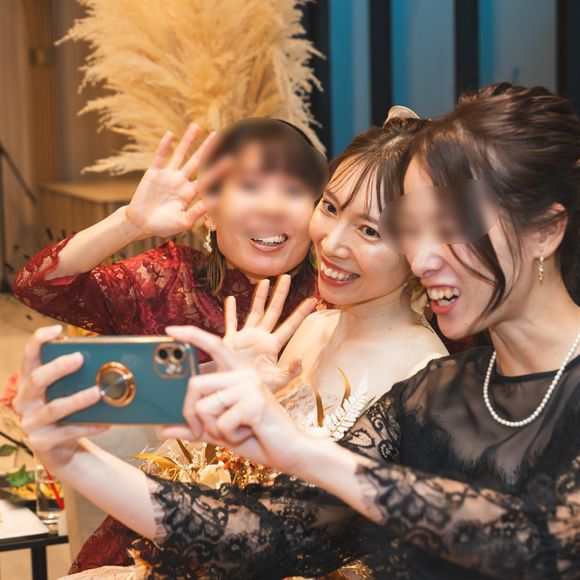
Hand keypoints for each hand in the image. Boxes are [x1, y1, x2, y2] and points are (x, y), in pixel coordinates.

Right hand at [13, 326, 107, 471]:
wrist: (61, 450)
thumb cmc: (67, 413)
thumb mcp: (65, 391)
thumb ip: (75, 375)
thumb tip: (104, 355)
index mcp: (29, 384)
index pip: (29, 357)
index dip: (39, 341)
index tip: (57, 329)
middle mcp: (24, 402)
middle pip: (37, 379)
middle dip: (58, 367)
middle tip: (79, 358)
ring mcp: (31, 423)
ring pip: (54, 408)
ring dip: (77, 399)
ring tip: (98, 392)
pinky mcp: (42, 442)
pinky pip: (68, 432)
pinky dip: (88, 426)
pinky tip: (106, 422)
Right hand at [125, 124, 226, 238]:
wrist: (140, 225)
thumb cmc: (163, 226)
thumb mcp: (184, 221)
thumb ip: (198, 211)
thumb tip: (216, 202)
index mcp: (190, 194)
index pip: (207, 179)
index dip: (219, 170)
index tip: (231, 160)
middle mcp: (181, 182)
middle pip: (197, 162)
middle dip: (207, 149)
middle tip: (219, 135)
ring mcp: (168, 176)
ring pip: (180, 155)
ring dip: (188, 141)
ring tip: (197, 126)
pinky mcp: (153, 173)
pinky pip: (160, 157)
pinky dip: (164, 146)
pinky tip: (170, 135)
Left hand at [161, 326, 309, 472]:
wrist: (291, 452)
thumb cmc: (259, 439)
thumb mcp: (221, 432)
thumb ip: (196, 428)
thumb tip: (165, 429)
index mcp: (237, 375)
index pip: (214, 347)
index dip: (192, 336)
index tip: (170, 329)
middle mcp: (244, 374)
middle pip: (195, 384)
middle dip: (190, 415)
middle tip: (204, 431)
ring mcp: (250, 385)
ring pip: (204, 406)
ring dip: (215, 429)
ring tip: (239, 430)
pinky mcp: (254, 401)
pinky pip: (221, 422)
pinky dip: (229, 436)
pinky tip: (249, 432)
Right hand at [223, 275, 316, 391]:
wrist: (236, 394)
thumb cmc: (258, 390)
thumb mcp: (277, 382)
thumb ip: (291, 372)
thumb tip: (301, 359)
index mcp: (273, 345)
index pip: (290, 325)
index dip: (301, 313)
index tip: (312, 300)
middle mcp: (261, 337)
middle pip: (273, 311)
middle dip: (280, 294)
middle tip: (287, 277)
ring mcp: (246, 337)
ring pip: (254, 312)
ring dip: (259, 297)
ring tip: (264, 281)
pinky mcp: (231, 340)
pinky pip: (231, 323)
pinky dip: (230, 312)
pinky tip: (231, 299)